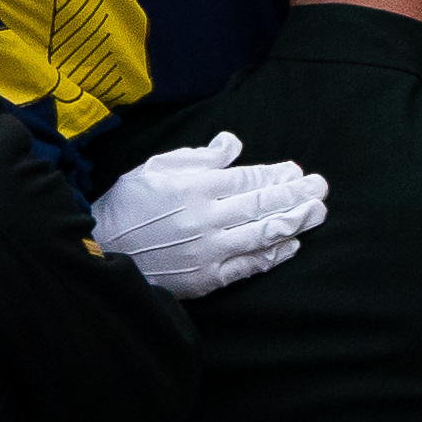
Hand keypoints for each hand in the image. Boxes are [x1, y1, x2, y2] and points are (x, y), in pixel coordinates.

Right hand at [95, 131, 330, 297]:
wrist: (100, 251)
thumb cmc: (127, 205)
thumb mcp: (155, 168)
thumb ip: (198, 157)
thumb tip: (233, 144)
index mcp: (195, 187)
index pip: (249, 179)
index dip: (277, 175)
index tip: (297, 171)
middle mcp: (207, 218)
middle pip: (263, 205)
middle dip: (297, 195)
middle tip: (321, 188)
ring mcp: (209, 251)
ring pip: (263, 234)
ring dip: (295, 222)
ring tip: (317, 213)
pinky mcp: (207, 278)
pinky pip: (249, 266)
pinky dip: (273, 255)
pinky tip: (292, 245)